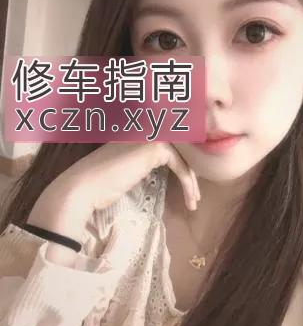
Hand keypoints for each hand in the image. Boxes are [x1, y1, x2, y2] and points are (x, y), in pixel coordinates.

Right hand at [27, 142, 199, 249]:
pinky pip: (180, 165)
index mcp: (137, 126)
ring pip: (183, 156)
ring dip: (191, 179)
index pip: (171, 141)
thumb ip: (143, 160)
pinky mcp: (155, 148)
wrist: (84, 188)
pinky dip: (187, 182)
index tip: (190, 182)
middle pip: (181, 147)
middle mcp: (146, 125)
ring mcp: (151, 134)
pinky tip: (190, 198)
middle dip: (191, 170)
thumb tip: (170, 163)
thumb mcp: (127, 167)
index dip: (183, 161)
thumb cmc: (100, 183)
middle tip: (195, 194)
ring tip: (194, 200)